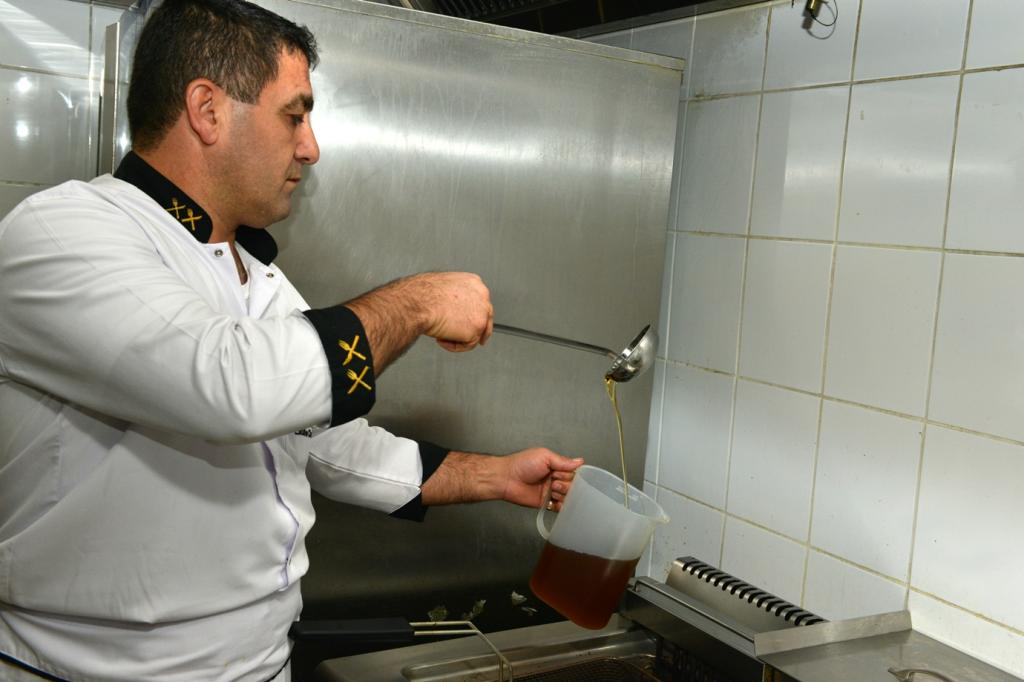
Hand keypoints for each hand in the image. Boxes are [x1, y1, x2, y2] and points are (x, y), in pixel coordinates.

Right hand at [344, 271, 492, 373]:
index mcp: (473, 282)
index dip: (473, 315)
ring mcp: (482, 311)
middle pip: (485, 317)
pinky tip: (441, 338)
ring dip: (458, 338)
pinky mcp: (478, 327)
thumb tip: (448, 308)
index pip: (479, 302)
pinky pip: (468, 344)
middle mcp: (482, 294)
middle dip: (475, 331)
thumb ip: (451, 298)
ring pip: (476, 333)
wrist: (417, 302)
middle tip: (463, 339)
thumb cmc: (420, 295)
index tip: (468, 324)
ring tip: (440, 335)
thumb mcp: (440, 289)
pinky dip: (454, 346)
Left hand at [419, 448, 582, 507]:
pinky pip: (559, 507)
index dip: (571, 474)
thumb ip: (563, 460)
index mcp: (555, 466)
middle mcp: (554, 478)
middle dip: (565, 484)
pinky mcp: (545, 503)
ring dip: (562, 494)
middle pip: (572, 485)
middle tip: (553, 481)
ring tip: (551, 489)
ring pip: (567, 496)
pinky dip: (561, 506)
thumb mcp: (544, 456)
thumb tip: (579, 461)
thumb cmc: (521, 464)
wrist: (506, 478)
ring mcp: (550, 491)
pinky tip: (556, 501)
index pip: (573, 472)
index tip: (563, 473)